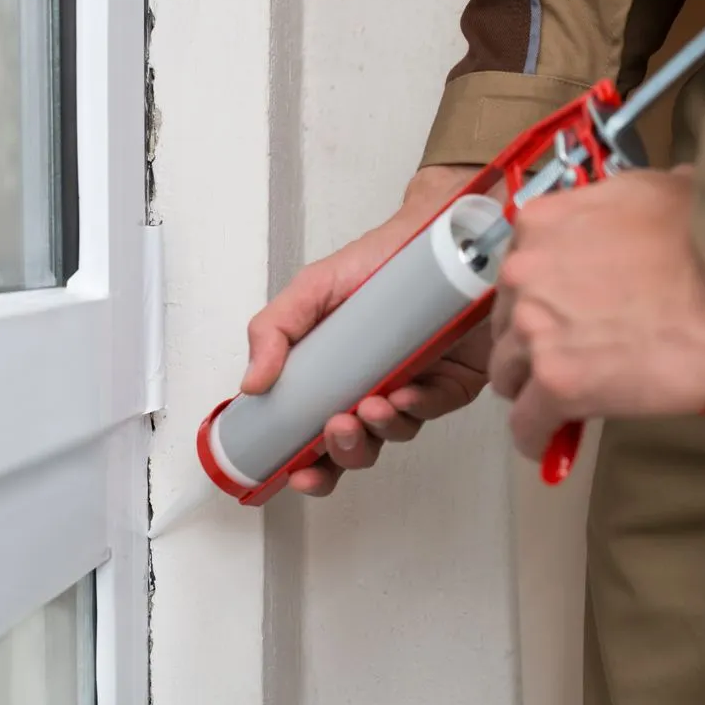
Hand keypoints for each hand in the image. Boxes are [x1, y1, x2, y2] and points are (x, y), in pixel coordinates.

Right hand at [243, 165, 491, 496]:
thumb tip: (251, 385)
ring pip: (395, 434)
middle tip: (336, 429)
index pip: (316, 436)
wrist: (432, 232)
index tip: (295, 472)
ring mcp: (413, 386)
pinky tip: (405, 395)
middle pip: (357, 447)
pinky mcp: (453, 380)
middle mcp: (373, 388)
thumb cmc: (374, 260)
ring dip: (379, 431)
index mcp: (335, 377)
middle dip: (344, 452)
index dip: (307, 463)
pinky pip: (435, 408)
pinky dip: (418, 408)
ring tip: (370, 408)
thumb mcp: (312, 289)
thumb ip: (275, 330)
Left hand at [486, 166, 704, 459]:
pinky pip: (528, 423)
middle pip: (506, 324)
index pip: (519, 275)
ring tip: (562, 404)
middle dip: (533, 344)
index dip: (540, 303)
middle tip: (572, 360)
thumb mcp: (662, 189)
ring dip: (532, 389)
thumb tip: (674, 189)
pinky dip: (537, 436)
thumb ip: (632, 203)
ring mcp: (534, 328)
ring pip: (508, 375)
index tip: (562, 320)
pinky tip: (551, 444)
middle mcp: (523, 273)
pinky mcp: (557, 382)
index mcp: (542, 223)